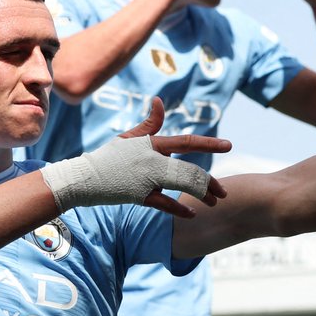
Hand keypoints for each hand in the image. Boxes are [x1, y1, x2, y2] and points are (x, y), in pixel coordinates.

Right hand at [119, 98, 229, 216]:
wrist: (86, 177)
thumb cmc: (109, 157)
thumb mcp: (129, 137)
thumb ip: (149, 124)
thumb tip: (159, 101)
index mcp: (153, 144)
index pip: (187, 142)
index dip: (209, 143)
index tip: (229, 145)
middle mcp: (154, 160)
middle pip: (191, 169)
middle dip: (210, 182)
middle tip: (224, 192)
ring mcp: (147, 178)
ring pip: (183, 185)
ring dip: (201, 194)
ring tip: (214, 202)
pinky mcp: (140, 195)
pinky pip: (165, 204)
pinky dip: (180, 210)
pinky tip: (193, 214)